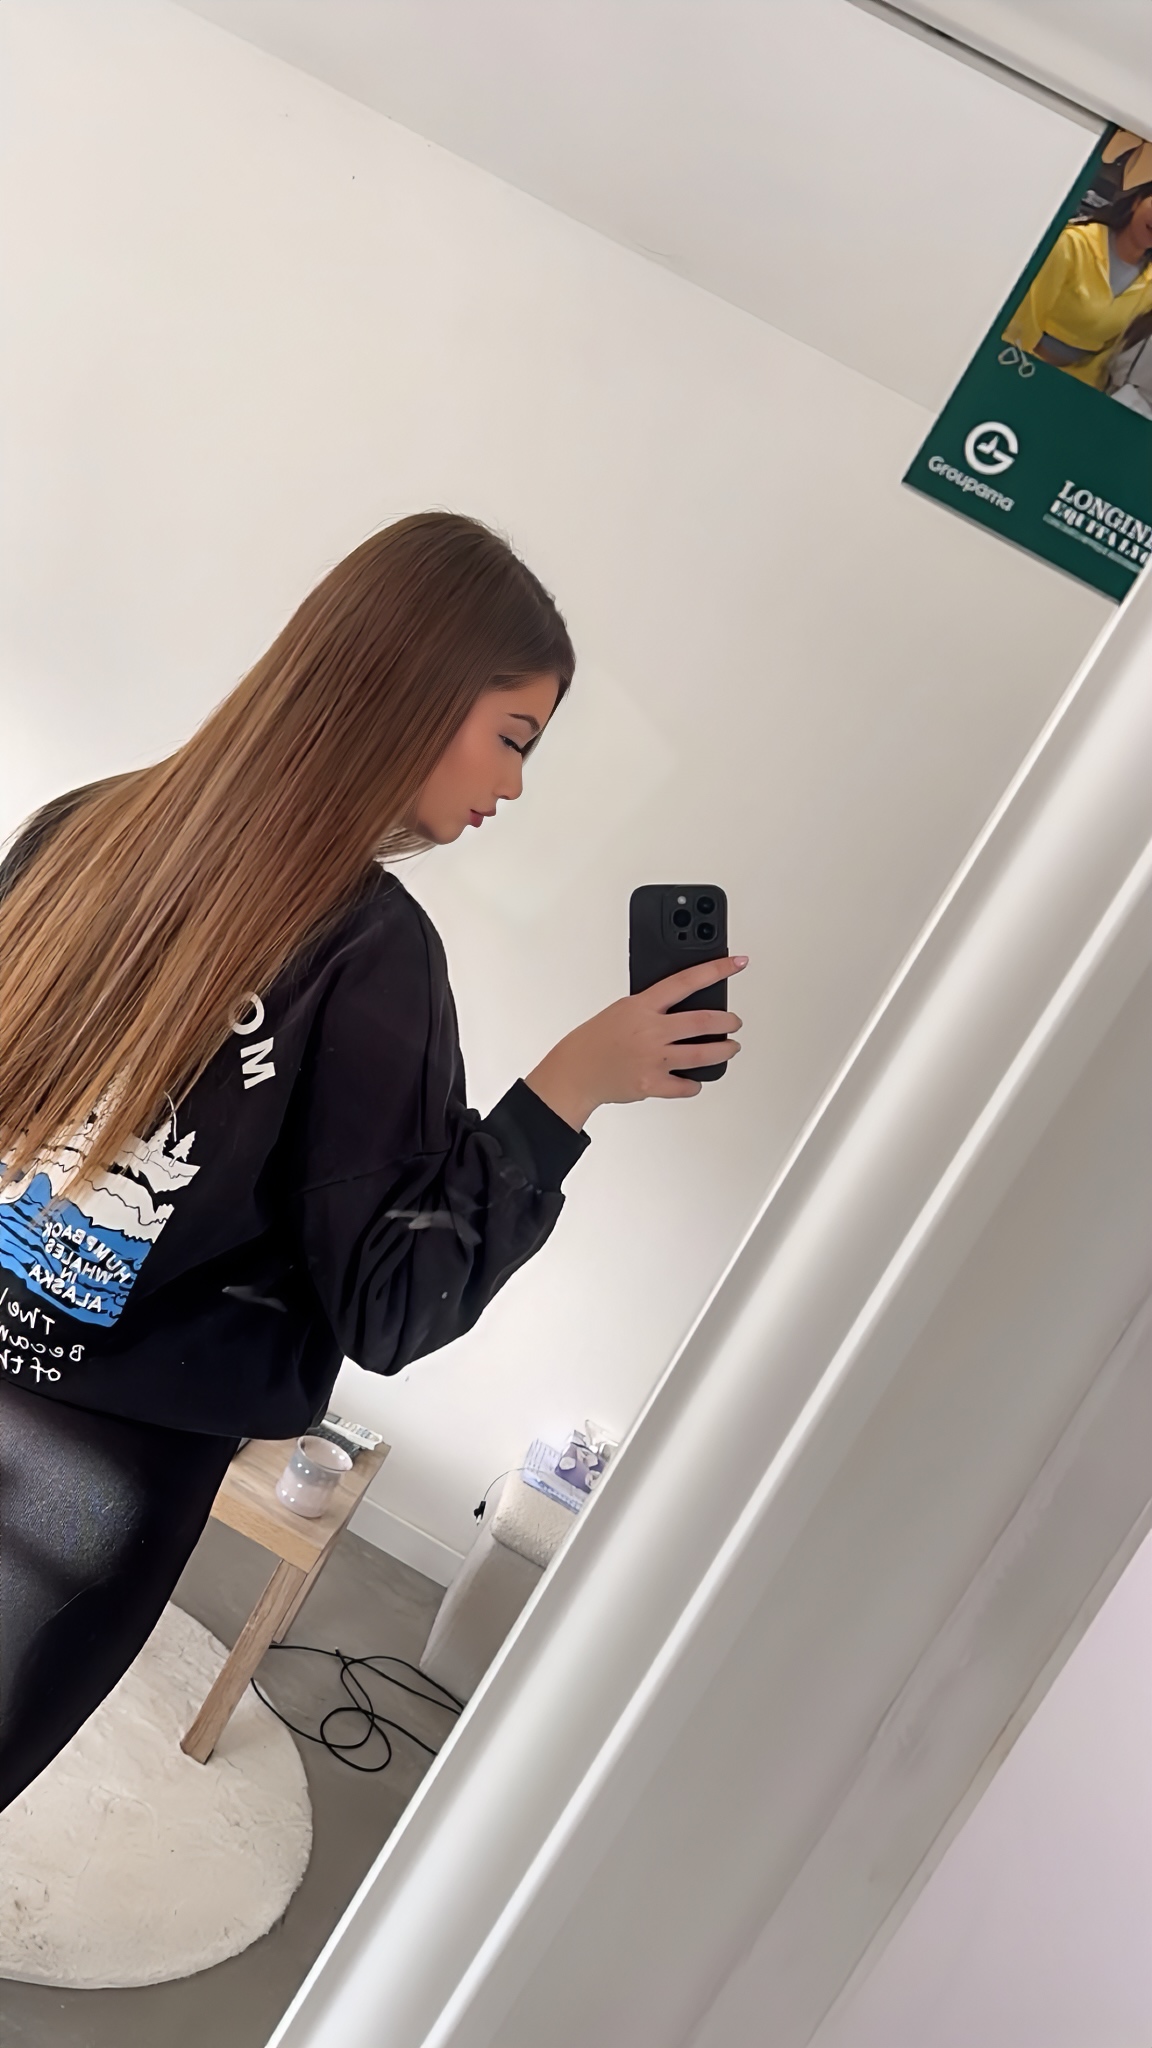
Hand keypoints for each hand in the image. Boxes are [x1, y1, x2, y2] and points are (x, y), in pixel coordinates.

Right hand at [524, 957, 747, 1130]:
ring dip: (724, 1051)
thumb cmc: (596, 1039)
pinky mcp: (652, 1084)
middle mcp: (651, 1031)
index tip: (737, 963)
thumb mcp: (624, 1009)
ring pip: (703, 1055)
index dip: (716, 970)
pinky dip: (694, 1083)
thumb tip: (682, 1006)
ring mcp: (653, 1059)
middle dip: (728, 1022)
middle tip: (734, 1022)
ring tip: (730, 1048)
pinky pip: (685, 1086)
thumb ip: (652, 1007)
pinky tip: (695, 1079)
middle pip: (704, 1022)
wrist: (576, 1071)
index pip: (686, 981)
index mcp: (643, 1006)